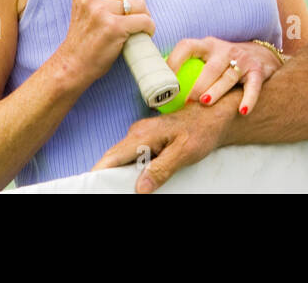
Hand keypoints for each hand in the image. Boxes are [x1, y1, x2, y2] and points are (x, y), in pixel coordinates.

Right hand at [55, 0, 152, 86]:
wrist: (73, 64)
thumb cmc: (86, 36)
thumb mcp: (92, 7)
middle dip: (139, 2)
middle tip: (132, 17)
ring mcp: (100, 11)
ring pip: (140, 4)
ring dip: (144, 16)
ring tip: (136, 26)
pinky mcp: (113, 27)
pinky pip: (144, 20)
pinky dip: (149, 28)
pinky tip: (142, 33)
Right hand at [94, 100, 232, 192]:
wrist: (214, 115)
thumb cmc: (201, 130)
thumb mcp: (183, 153)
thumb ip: (161, 169)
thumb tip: (140, 188)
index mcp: (142, 135)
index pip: (111, 157)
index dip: (99, 174)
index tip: (94, 188)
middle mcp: (137, 133)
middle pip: (114, 160)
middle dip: (110, 177)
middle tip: (113, 192)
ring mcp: (141, 135)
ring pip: (124, 159)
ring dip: (123, 175)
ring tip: (124, 189)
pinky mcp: (148, 139)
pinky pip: (134, 157)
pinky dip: (133, 170)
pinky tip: (141, 180)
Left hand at [167, 36, 281, 114]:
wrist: (260, 56)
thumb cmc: (222, 65)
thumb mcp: (206, 59)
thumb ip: (187, 70)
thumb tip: (155, 94)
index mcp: (206, 46)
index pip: (187, 47)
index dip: (175, 60)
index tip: (165, 79)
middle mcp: (224, 50)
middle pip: (211, 66)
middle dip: (199, 83)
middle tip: (187, 100)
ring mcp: (242, 60)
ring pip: (229, 76)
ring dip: (217, 90)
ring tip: (205, 102)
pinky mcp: (257, 71)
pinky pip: (253, 86)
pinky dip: (249, 98)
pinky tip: (242, 111)